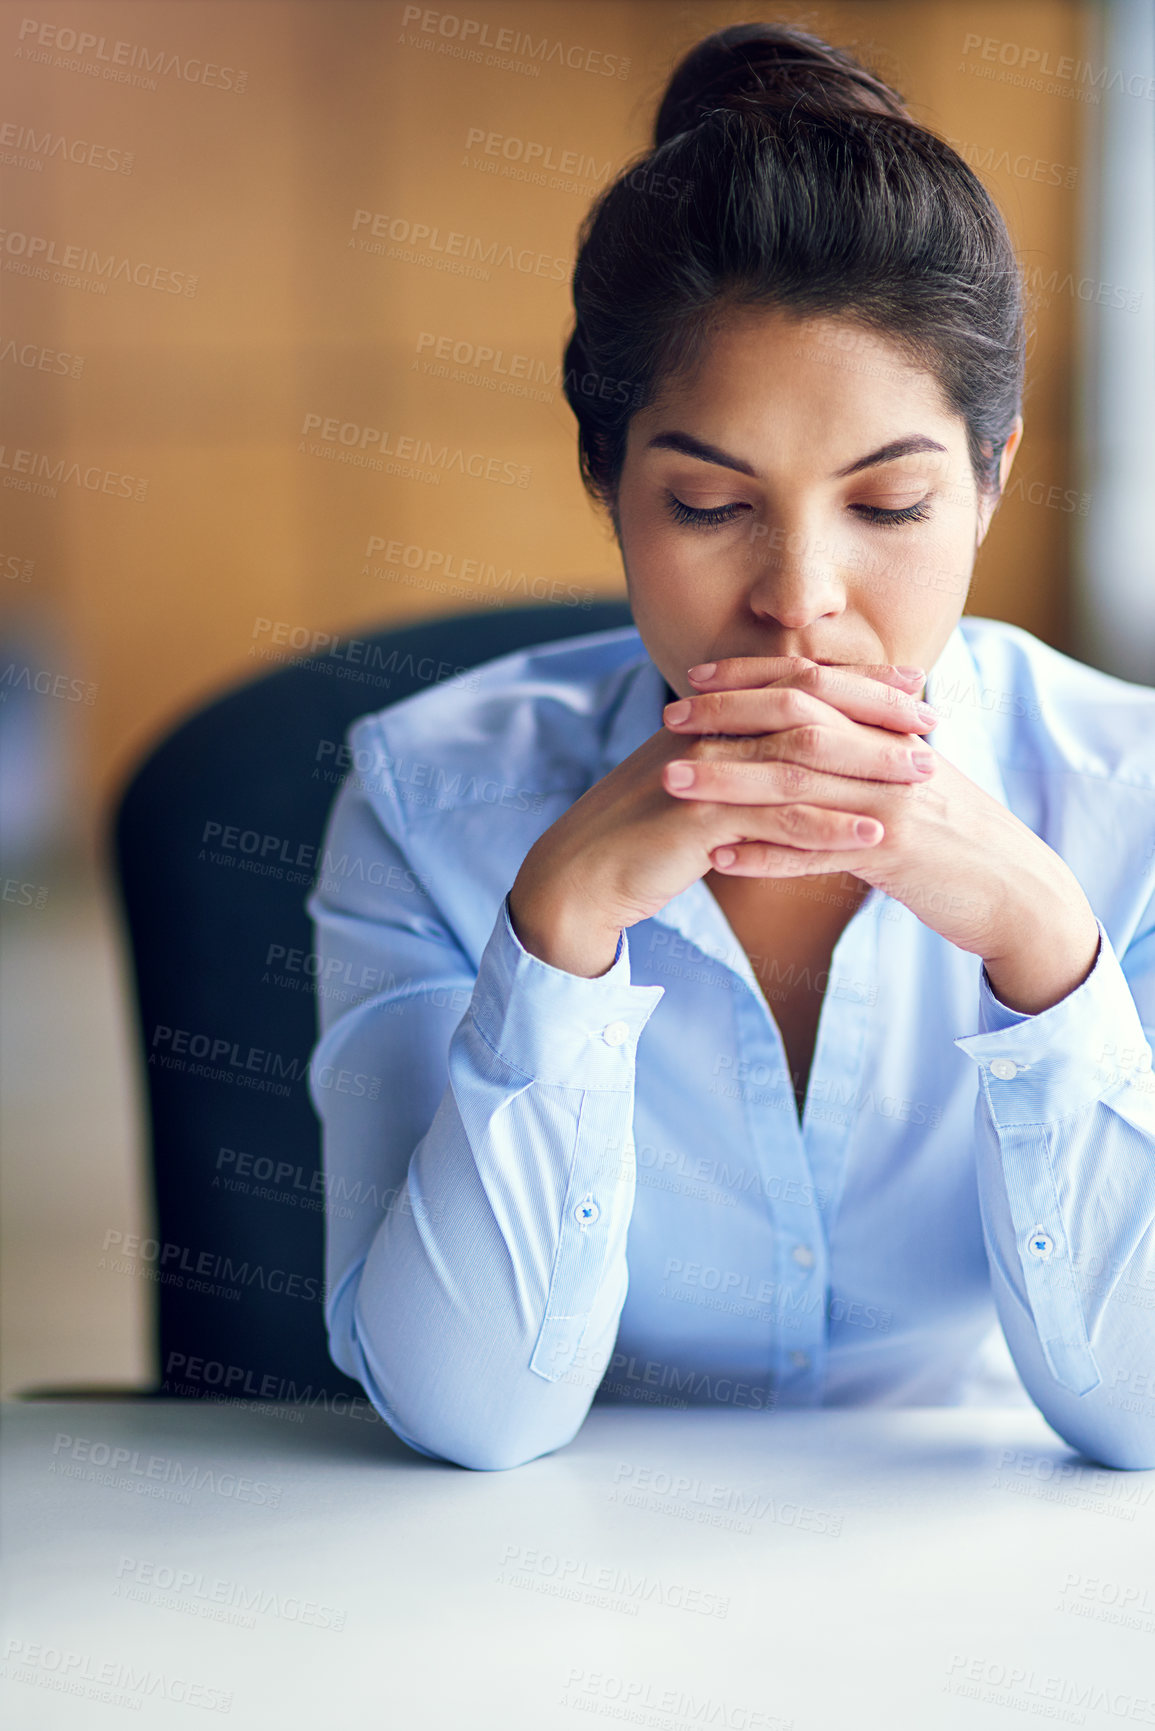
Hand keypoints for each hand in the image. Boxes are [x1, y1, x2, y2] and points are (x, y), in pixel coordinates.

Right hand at [508, 655, 932, 975]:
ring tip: (923, 778)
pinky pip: (775, 821)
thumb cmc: (639, 837)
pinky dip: (828, 828)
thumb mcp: (695, 787)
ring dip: (867, 767)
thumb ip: (738, 762)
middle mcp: (709, 731)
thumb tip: (787, 752)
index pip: (795, 684)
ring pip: (801, 761)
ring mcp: (704, 772)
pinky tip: (873, 836)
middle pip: (807, 707)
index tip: (911, 681)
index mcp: (710, 716)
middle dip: (875, 711)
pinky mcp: (698, 819)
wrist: (579, 877)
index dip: (857, 680)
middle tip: (933, 720)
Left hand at [669, 657, 1099, 997]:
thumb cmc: (957, 839)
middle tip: (668, 717)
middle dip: (728, 716)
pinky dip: (766, 855)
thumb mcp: (913, 780)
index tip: (696, 678)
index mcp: (891, 730)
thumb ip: (866, 750)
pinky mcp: (897, 853)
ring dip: (730, 782)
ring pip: (799, 782)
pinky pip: (819, 851)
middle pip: (798, 721)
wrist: (1018, 892)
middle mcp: (891, 755)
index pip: (814, 683)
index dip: (752, 677)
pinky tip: (718, 859)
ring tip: (672, 783)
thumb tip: (813, 726)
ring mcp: (894, 801)